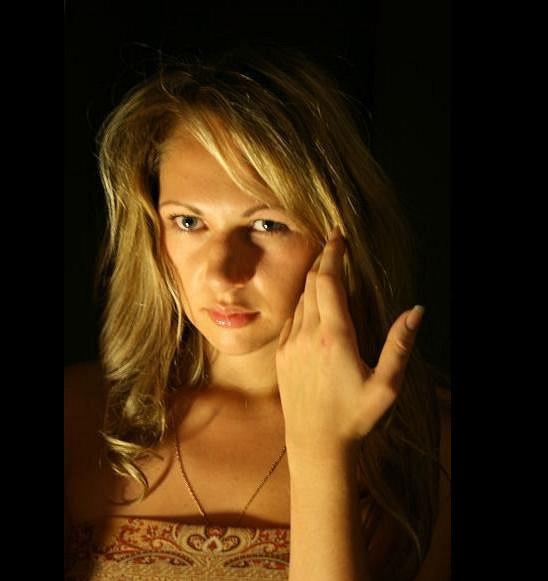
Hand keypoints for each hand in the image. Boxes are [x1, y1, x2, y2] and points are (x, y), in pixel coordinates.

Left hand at [275, 228, 423, 454]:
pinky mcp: (281, 354)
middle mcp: (307, 335)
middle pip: (312, 284)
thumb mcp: (386, 385)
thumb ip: (401, 346)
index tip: (339, 236)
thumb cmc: (354, 417)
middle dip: (323, 260)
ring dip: (312, 281)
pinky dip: (302, 303)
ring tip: (326, 269)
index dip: (334, 255)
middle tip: (334, 243)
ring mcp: (290, 344)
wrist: (315, 443)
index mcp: (334, 337)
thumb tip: (416, 311)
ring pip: (300, 299)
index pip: (329, 282)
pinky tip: (312, 303)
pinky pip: (290, 318)